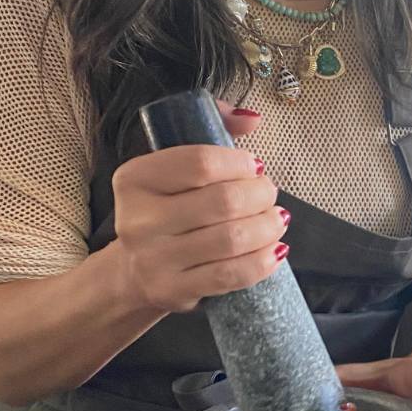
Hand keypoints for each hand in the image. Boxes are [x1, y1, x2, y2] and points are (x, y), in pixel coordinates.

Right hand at [110, 103, 287, 314]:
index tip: (255, 166)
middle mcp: (138, 220)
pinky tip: (274, 250)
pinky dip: (263, 260)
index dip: (239, 163)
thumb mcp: (175, 165)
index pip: (201, 163)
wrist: (136, 270)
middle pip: (223, 202)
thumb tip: (252, 120)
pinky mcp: (173, 290)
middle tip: (270, 194)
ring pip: (232, 239)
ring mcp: (154, 259)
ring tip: (276, 220)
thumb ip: (213, 128)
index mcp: (135, 178)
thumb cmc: (168, 208)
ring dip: (268, 227)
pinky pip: (231, 275)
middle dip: (261, 194)